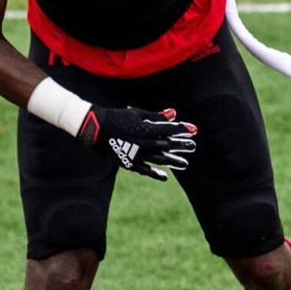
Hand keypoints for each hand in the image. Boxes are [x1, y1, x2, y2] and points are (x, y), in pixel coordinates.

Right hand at [78, 105, 196, 180]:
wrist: (95, 128)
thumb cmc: (117, 117)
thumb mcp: (137, 114)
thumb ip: (156, 116)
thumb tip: (174, 113)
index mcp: (147, 129)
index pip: (170, 129)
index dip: (183, 129)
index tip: (195, 129)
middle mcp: (144, 143)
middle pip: (168, 145)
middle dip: (182, 145)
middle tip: (193, 147)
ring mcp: (137, 154)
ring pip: (160, 159)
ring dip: (174, 162)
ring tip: (185, 164)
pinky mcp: (129, 163)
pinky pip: (145, 170)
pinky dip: (155, 174)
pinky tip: (165, 176)